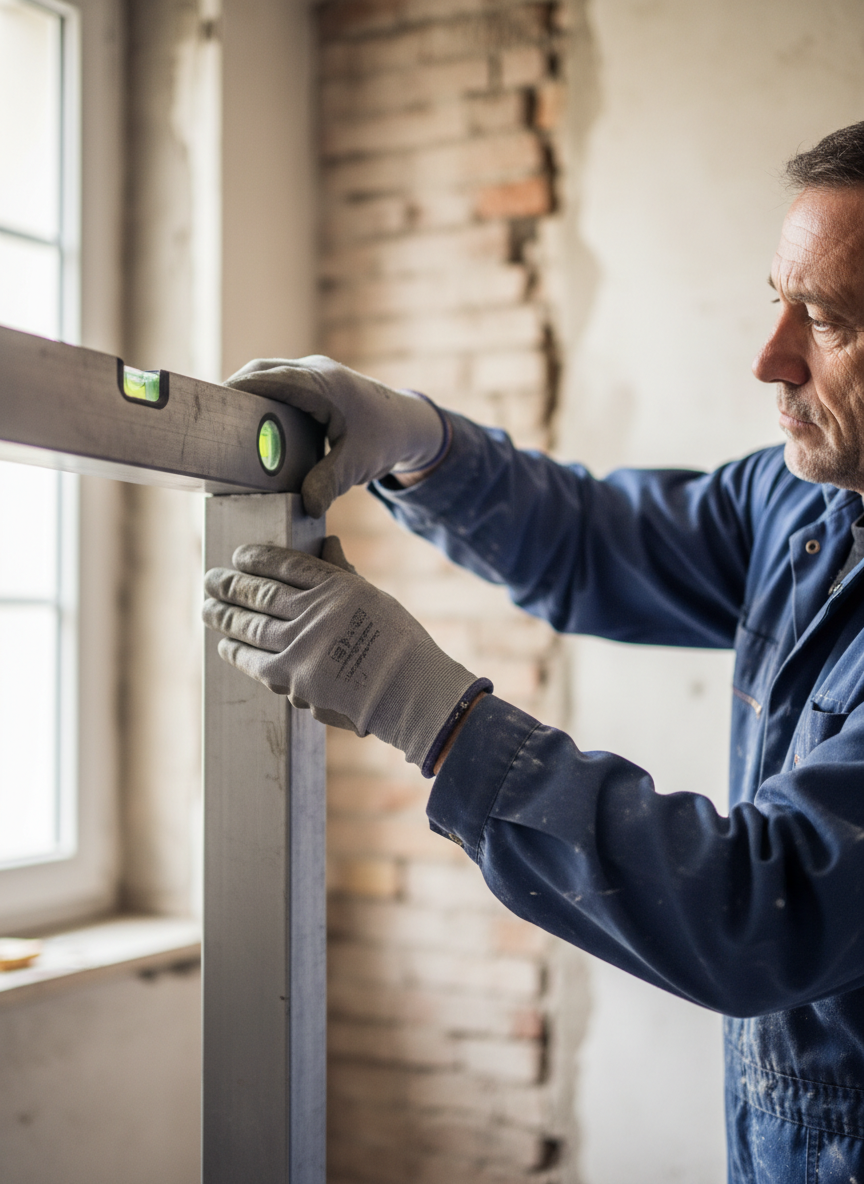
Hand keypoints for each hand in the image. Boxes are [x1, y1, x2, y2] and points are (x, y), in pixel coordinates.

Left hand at [202, 537, 488, 773]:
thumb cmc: (398, 645)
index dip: (256, 558)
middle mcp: (314, 613)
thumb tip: (328, 541)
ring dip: (224, 617)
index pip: (284, 565)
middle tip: (209, 580)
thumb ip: (342, 572)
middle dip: (229, 585)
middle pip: (260, 593)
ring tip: (208, 608)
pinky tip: (226, 645)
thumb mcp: (374, 597)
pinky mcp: (293, 679)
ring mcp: (300, 646)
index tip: (237, 556)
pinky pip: (255, 661)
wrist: (409, 694)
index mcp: (336, 587)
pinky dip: (237, 652)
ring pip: (250, 627)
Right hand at [225, 356, 449, 517]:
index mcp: (324, 385)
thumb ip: (329, 482)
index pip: (273, 379)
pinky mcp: (312, 382)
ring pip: (268, 373)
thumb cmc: (385, 438)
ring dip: (247, 392)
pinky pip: (279, 382)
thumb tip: (307, 506)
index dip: (241, 388)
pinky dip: (262, 396)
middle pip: (262, 370)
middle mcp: (316, 371)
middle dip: (236, 389)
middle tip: (211, 418)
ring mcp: (314, 373)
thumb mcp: (358, 464)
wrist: (407, 423)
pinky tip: (249, 422)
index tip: (214, 404)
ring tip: (223, 421)